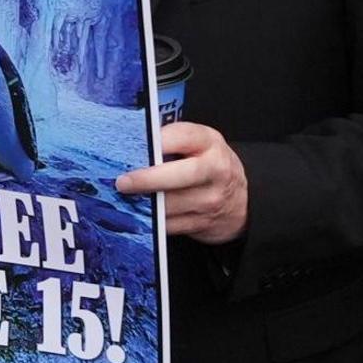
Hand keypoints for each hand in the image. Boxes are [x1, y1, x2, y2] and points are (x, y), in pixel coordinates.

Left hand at [119, 121, 249, 243]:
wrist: (239, 200)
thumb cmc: (208, 165)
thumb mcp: (199, 143)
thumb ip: (172, 140)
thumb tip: (132, 144)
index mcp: (210, 143)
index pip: (183, 137)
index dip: (157, 141)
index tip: (135, 145)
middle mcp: (215, 170)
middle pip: (179, 176)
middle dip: (148, 179)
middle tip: (123, 182)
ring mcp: (210, 200)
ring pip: (171, 205)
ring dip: (144, 202)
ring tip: (124, 197)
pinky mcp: (201, 224)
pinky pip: (169, 225)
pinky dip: (151, 220)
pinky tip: (137, 212)